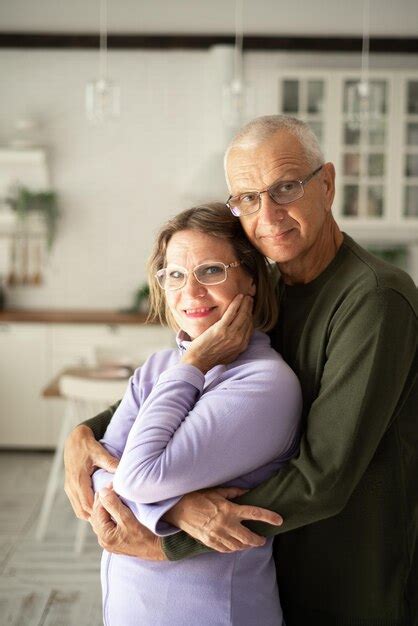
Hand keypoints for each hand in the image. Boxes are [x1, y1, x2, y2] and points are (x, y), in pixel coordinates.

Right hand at [64, 425, 118, 519]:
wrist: (74, 440)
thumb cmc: (88, 446)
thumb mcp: (99, 452)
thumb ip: (110, 462)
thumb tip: (123, 470)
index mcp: (78, 480)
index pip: (87, 504)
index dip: (98, 511)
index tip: (112, 512)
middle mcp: (71, 486)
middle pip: (82, 511)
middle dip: (95, 516)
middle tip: (111, 518)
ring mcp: (69, 488)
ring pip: (78, 510)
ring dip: (90, 515)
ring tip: (106, 516)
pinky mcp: (69, 488)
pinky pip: (77, 505)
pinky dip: (86, 510)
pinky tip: (98, 508)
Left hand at [90, 487, 165, 559]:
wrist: (157, 548)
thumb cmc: (144, 535)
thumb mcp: (128, 518)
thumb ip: (113, 504)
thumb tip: (102, 492)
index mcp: (104, 535)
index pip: (98, 510)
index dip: (104, 496)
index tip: (112, 484)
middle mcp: (103, 540)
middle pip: (97, 515)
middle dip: (102, 500)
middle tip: (111, 486)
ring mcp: (108, 541)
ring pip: (100, 519)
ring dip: (104, 506)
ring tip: (111, 493)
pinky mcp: (114, 540)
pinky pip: (105, 524)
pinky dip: (107, 514)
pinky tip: (111, 507)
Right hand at [164, 487, 282, 552]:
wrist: (178, 509)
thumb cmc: (198, 497)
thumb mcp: (217, 491)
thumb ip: (234, 493)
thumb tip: (248, 492)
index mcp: (229, 509)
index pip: (254, 514)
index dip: (269, 517)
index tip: (279, 520)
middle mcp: (226, 524)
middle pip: (249, 537)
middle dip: (258, 539)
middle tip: (262, 539)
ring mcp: (218, 535)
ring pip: (238, 546)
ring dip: (247, 545)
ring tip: (250, 543)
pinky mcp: (210, 543)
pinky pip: (226, 550)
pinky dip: (233, 548)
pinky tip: (235, 546)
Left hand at [181, 294, 252, 373]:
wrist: (198, 360)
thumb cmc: (210, 357)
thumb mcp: (229, 354)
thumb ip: (236, 344)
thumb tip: (239, 336)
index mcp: (242, 345)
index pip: (250, 327)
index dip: (250, 316)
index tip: (249, 309)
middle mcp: (239, 340)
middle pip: (247, 319)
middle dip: (249, 308)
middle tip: (249, 299)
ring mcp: (231, 334)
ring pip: (242, 314)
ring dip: (245, 303)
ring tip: (245, 296)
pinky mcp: (221, 329)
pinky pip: (232, 312)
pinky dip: (236, 303)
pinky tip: (238, 297)